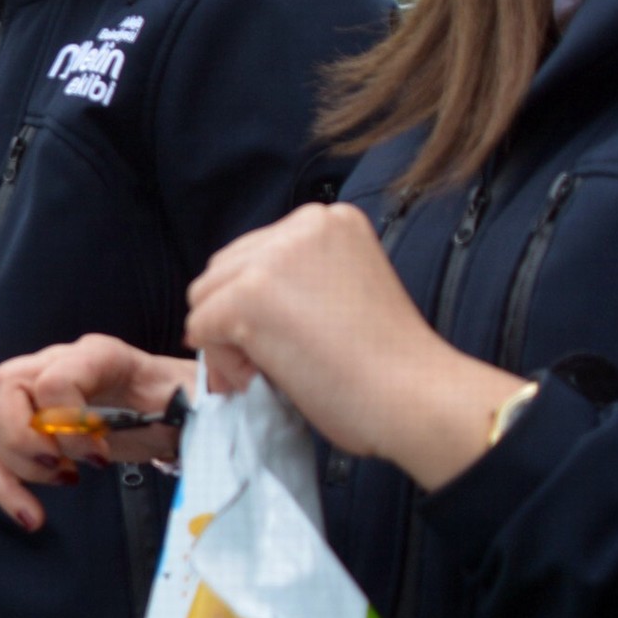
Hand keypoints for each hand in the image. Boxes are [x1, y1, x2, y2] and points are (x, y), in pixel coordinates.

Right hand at [0, 337, 196, 530]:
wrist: (173, 408)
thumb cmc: (180, 399)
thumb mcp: (188, 393)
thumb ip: (186, 396)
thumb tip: (186, 408)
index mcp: (94, 354)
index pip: (52, 378)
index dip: (68, 423)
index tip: (100, 455)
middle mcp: (53, 366)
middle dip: (23, 436)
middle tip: (62, 465)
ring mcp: (35, 399)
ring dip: (19, 463)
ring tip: (65, 480)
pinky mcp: (31, 435)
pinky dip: (5, 488)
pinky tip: (32, 516)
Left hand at [183, 202, 519, 489]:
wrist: (418, 397)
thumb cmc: (388, 365)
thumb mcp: (344, 291)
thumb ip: (296, 281)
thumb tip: (224, 303)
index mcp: (330, 219)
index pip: (254, 254)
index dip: (261, 306)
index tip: (301, 338)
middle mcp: (302, 225)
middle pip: (223, 271)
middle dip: (237, 320)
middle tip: (283, 361)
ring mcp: (273, 257)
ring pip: (204, 298)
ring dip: (228, 342)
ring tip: (276, 369)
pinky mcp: (249, 295)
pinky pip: (198, 329)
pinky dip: (222, 364)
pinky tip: (267, 376)